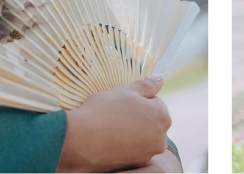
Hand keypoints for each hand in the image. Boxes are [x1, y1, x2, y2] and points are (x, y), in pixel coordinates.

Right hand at [57, 77, 171, 171]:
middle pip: (150, 122)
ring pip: (141, 138)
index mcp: (162, 117)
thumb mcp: (126, 91)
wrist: (80, 140)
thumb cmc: (104, 111)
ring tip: (111, 129)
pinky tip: (109, 142)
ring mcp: (148, 155)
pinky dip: (124, 148)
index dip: (137, 101)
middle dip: (137, 118)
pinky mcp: (134, 166)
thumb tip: (160, 78)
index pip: (155, 103)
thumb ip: (147, 85)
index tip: (122, 104)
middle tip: (116, 116)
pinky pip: (132, 152)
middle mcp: (160, 139)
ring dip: (131, 133)